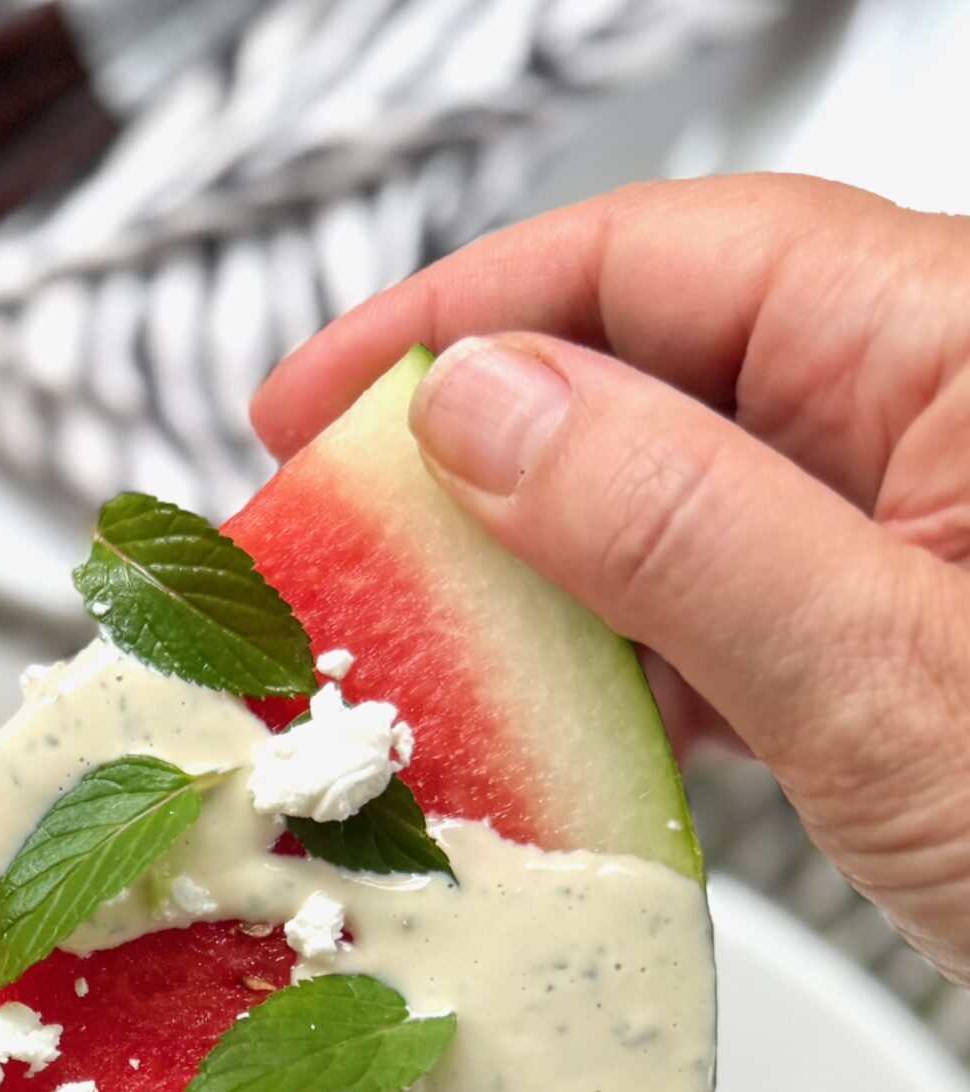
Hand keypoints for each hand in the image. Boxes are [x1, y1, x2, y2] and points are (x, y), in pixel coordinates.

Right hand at [252, 174, 969, 980]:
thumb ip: (674, 521)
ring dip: (532, 556)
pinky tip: (556, 704)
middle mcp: (947, 408)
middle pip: (653, 358)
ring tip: (412, 630)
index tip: (317, 402)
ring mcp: (927, 523)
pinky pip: (728, 592)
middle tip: (333, 530)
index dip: (461, 317)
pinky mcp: (910, 628)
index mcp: (965, 347)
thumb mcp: (887, 676)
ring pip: (676, 484)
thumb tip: (485, 408)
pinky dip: (620, 643)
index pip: (658, 257)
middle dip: (473, 441)